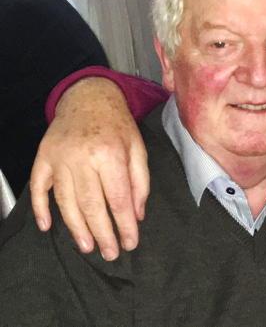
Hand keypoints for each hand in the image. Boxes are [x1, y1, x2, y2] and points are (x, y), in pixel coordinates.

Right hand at [29, 77, 148, 260]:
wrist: (88, 98)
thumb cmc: (117, 125)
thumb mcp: (138, 148)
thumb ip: (140, 181)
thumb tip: (137, 215)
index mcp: (110, 154)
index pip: (118, 198)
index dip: (125, 224)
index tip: (131, 242)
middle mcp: (82, 157)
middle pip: (92, 205)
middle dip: (103, 233)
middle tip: (111, 253)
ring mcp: (59, 158)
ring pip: (66, 202)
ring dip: (76, 228)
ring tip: (88, 247)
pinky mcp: (43, 158)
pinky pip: (38, 188)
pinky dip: (40, 208)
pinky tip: (47, 226)